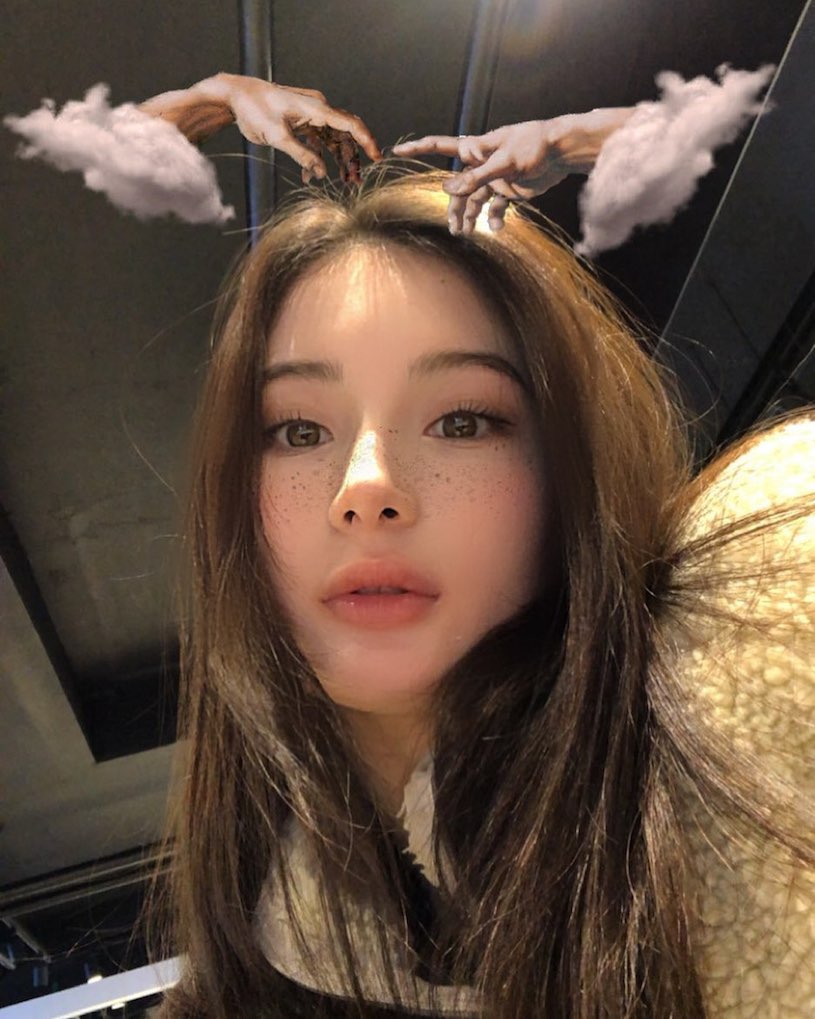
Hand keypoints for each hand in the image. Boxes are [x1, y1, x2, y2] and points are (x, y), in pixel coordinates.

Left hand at [139, 73, 381, 183]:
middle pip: (344, 135)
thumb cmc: (254, 110)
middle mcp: (318, 108)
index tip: (377, 158)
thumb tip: (321, 173)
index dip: (366, 142)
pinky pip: (317, 140)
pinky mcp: (302, 121)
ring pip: (333, 139)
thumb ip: (301, 155)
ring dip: (336, 160)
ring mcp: (311, 114)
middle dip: (351, 159)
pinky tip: (309, 175)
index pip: (350, 124)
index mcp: (316, 108)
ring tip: (341, 181)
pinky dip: (317, 157)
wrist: (236, 95)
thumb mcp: (277, 137)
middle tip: (354, 182)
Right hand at [393, 109, 634, 233]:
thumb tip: (448, 187)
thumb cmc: (534, 146)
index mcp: (477, 148)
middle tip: (454, 228)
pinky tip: (495, 230)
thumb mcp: (504, 161)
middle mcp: (482, 164)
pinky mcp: (509, 192)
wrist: (563, 153)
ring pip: (474, 201)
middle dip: (454, 206)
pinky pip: (494, 208)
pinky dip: (493, 220)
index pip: (442, 146)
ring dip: (469, 217)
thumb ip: (477, 176)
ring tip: (465, 234)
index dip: (420, 148)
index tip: (398, 150)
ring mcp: (495, 179)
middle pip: (458, 187)